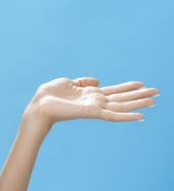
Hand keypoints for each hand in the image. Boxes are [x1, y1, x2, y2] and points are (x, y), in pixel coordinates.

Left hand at [24, 77, 159, 127]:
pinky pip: (113, 116)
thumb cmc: (50, 95)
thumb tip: (99, 80)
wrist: (39, 105)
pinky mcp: (92, 112)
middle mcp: (96, 102)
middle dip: (139, 95)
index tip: (142, 84)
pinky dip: (127, 116)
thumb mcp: (68, 82)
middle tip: (158, 92)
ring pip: (122, 106)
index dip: (128, 87)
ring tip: (154, 101)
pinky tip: (141, 116)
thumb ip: (84, 82)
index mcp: (90, 94)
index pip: (114, 91)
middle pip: (122, 98)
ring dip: (138, 103)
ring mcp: (95, 108)